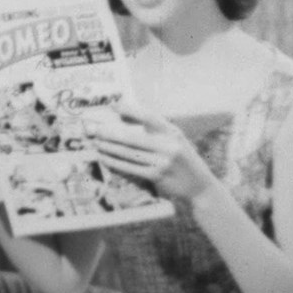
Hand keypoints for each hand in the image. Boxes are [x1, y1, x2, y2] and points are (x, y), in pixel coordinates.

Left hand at [87, 101, 219, 203]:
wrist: (199, 186)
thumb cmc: (181, 158)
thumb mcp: (174, 139)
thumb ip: (154, 128)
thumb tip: (122, 116)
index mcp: (172, 132)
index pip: (149, 117)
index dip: (130, 111)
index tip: (113, 106)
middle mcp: (168, 146)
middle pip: (132, 137)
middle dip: (110, 133)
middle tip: (93, 130)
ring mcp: (162, 162)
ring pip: (128, 154)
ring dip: (109, 148)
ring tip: (95, 143)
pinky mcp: (157, 176)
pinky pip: (130, 168)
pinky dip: (115, 162)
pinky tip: (105, 158)